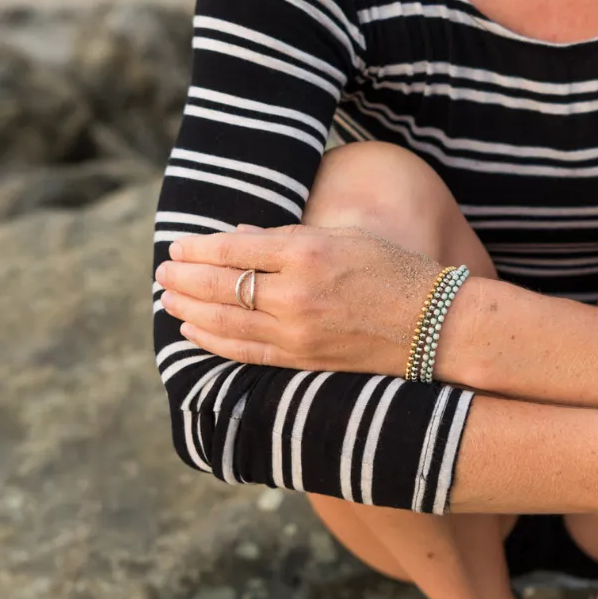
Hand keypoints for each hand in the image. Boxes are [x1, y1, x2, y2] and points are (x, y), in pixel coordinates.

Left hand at [156, 224, 441, 373]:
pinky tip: (194, 332)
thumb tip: (237, 238)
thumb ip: (289, 238)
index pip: (233, 248)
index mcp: (306, 252)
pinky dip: (214, 342)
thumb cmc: (396, 272)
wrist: (435, 325)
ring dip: (190, 309)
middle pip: (220, 285)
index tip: (177, 247)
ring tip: (169, 300)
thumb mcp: (345, 238)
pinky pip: (246, 353)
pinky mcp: (304, 360)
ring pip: (225, 320)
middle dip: (184, 279)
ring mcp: (298, 332)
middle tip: (162, 274)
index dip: (197, 249)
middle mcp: (295, 294)